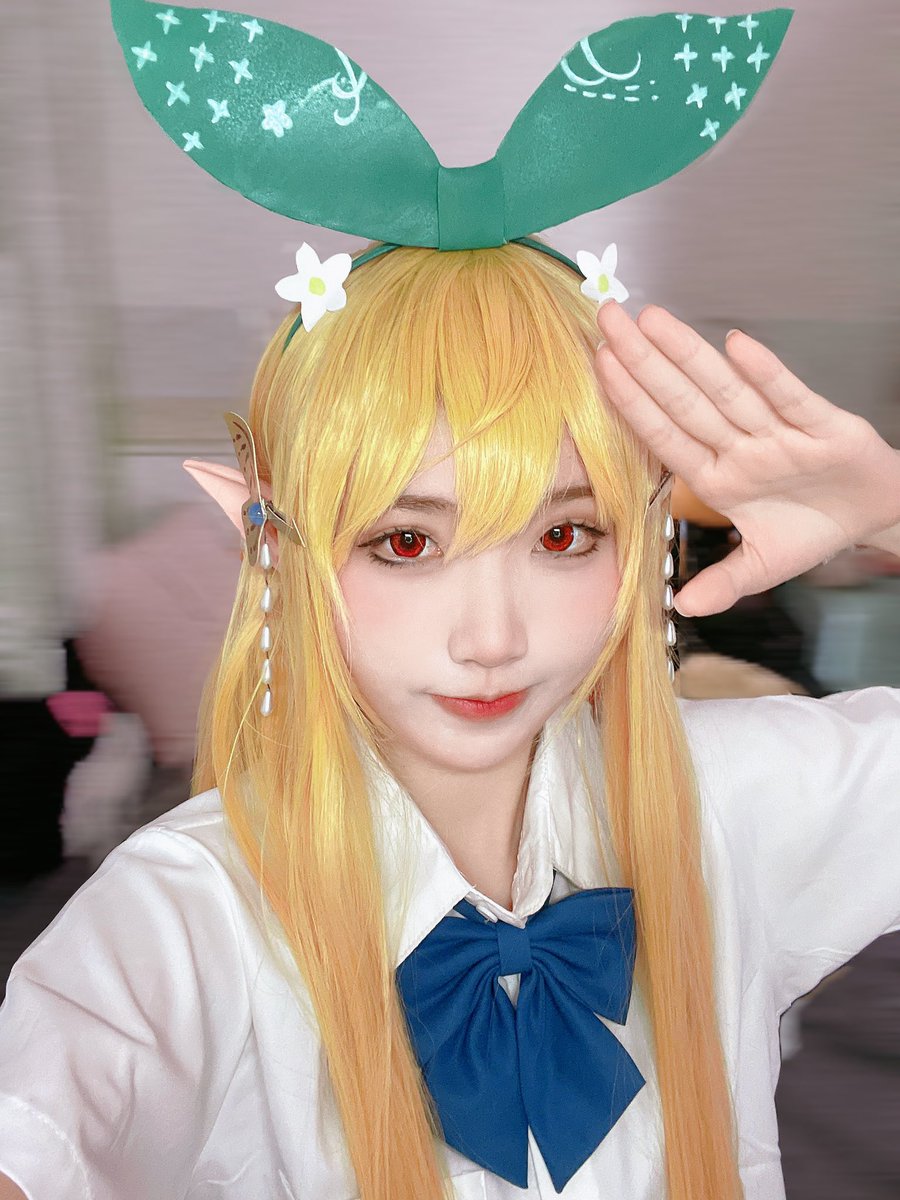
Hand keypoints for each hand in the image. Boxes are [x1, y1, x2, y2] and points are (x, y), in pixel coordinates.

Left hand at [593, 302, 899, 617]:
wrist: (874, 515)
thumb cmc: (813, 527)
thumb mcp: (764, 567)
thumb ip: (724, 584)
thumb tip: (684, 609)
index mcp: (719, 477)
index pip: (665, 435)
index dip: (632, 402)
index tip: (599, 366)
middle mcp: (741, 448)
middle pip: (684, 401)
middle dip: (644, 362)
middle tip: (608, 318)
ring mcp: (779, 434)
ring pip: (726, 392)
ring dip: (689, 356)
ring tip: (652, 321)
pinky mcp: (824, 427)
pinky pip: (791, 398)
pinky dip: (767, 374)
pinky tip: (735, 345)